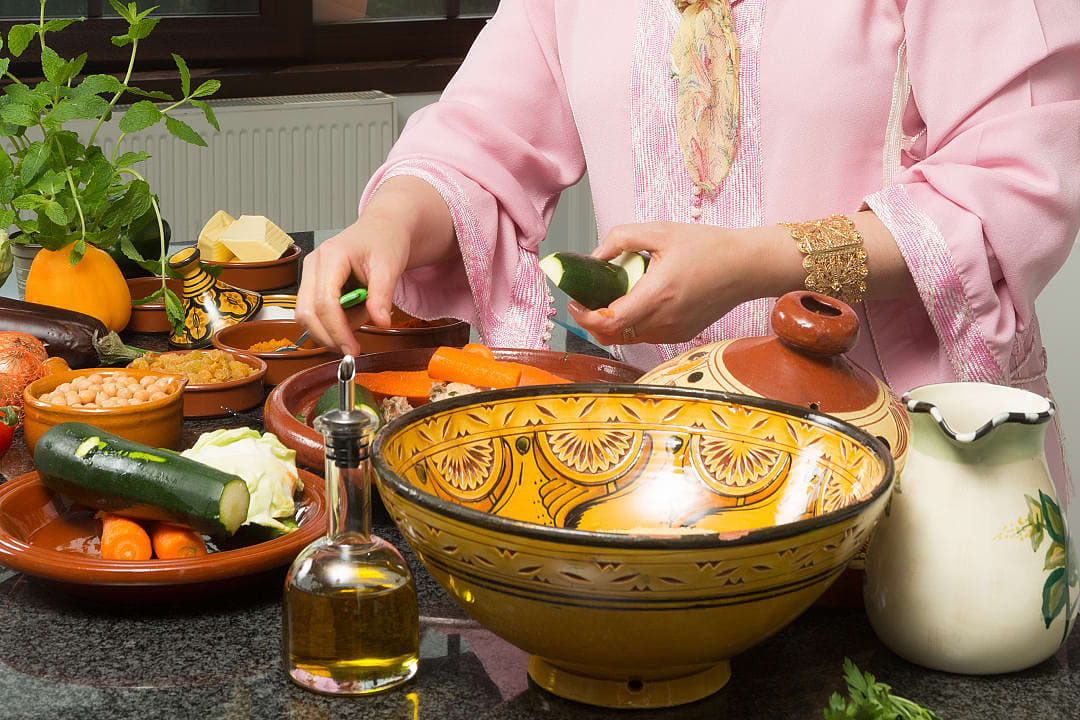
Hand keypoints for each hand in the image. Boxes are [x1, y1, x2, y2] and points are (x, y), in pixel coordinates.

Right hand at [295, 175, 457, 354]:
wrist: (383, 229)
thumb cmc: (385, 241)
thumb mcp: (390, 267)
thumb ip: (382, 296)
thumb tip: (381, 323)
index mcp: (331, 256)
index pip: (324, 302)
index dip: (337, 330)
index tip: (352, 349)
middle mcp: (314, 264)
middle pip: (306, 313)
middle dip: (328, 336)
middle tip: (353, 348)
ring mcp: (311, 274)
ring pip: (307, 316)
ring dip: (333, 328)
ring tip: (364, 312)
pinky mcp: (313, 284)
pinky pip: (315, 312)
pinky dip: (334, 321)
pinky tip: (355, 311)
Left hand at [567, 221, 794, 345]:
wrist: (748, 267)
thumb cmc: (709, 247)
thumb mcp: (661, 231)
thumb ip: (621, 238)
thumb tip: (595, 255)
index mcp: (658, 295)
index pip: (609, 322)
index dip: (585, 317)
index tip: (575, 302)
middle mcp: (665, 321)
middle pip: (614, 335)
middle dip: (592, 321)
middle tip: (584, 301)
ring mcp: (674, 332)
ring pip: (629, 338)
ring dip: (612, 323)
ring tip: (611, 297)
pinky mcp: (682, 335)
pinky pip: (647, 336)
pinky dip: (633, 324)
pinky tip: (637, 301)